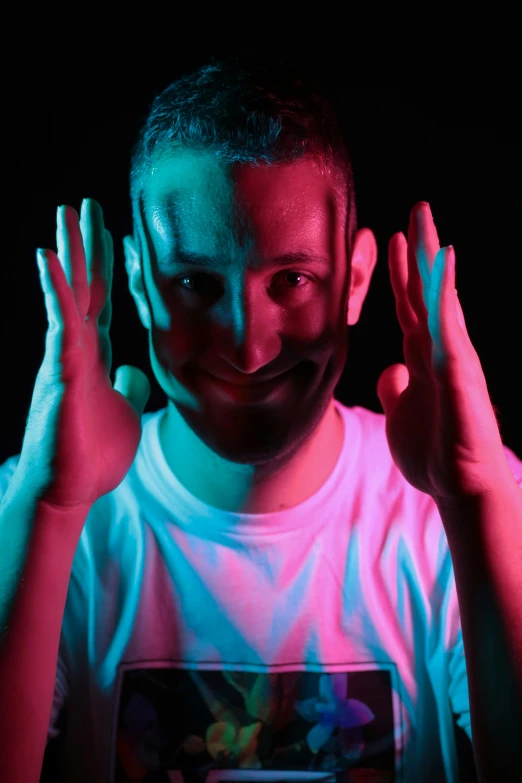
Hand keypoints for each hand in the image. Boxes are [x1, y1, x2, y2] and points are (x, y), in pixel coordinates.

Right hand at [17, 199, 149, 511]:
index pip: (103, 302)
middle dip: (88, 246)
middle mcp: (77, 349)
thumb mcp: (124, 412)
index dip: (110, 269)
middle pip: (84, 287)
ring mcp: (66, 357)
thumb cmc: (92, 455)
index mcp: (94, 356)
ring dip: (69, 252)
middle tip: (87, 205)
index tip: (115, 236)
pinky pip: (58, 322)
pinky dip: (55, 289)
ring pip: (67, 295)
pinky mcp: (60, 371)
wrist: (69, 491)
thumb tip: (134, 368)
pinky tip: (49, 256)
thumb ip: (128, 386)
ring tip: (66, 214)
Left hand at [376, 201, 511, 505]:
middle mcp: (439, 350)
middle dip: (419, 250)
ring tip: (424, 221)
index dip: (399, 274)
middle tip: (416, 210)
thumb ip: (397, 389)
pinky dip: (443, 291)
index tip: (388, 241)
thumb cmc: (434, 453)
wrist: (457, 487)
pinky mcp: (460, 370)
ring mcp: (451, 357)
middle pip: (427, 291)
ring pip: (439, 297)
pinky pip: (448, 323)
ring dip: (430, 258)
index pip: (410, 306)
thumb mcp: (402, 415)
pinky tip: (440, 261)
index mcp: (423, 358)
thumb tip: (391, 371)